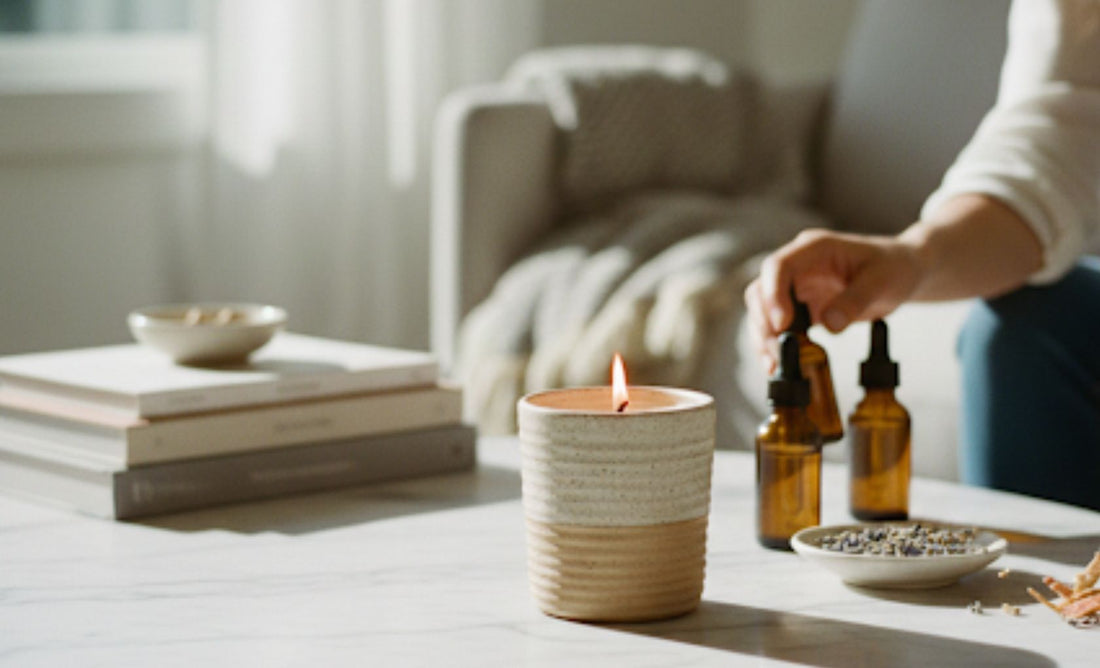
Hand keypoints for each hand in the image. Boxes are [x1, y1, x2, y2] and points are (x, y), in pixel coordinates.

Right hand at [744, 228, 924, 372]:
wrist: (904, 271)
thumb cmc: (894, 267)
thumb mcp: (882, 281)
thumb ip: (855, 301)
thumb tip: (830, 325)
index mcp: (814, 249)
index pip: (779, 266)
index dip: (774, 295)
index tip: (782, 324)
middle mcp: (799, 265)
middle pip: (762, 291)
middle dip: (763, 323)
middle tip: (775, 354)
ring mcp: (797, 286)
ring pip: (763, 311)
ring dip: (763, 338)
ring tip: (774, 366)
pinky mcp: (801, 307)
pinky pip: (778, 326)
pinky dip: (776, 344)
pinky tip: (781, 364)